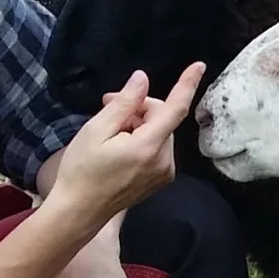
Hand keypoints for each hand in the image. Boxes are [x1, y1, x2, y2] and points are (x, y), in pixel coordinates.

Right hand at [50, 63, 206, 219]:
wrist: (79, 211)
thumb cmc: (81, 170)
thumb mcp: (96, 130)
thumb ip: (123, 103)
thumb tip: (142, 80)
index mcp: (148, 147)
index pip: (176, 109)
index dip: (187, 85)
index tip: (199, 66)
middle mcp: (164, 161)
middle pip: (163, 118)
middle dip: (139, 107)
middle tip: (108, 104)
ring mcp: (164, 173)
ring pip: (160, 131)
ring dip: (139, 123)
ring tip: (110, 130)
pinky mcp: (160, 179)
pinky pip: (158, 147)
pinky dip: (142, 139)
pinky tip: (120, 145)